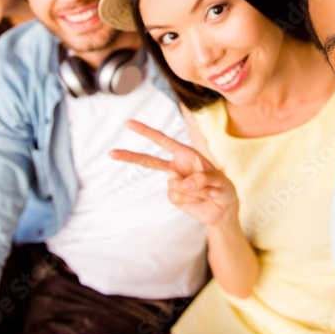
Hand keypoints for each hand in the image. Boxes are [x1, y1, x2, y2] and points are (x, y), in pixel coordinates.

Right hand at [110, 120, 238, 225]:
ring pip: (175, 186)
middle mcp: (176, 166)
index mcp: (186, 153)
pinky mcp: (174, 197)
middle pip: (149, 161)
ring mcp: (174, 182)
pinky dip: (191, 199)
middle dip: (130, 156)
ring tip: (209, 191)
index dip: (146, 132)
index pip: (163, 140)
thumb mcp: (219, 180)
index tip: (128, 124)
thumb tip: (182, 183)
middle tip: (111, 153)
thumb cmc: (223, 188)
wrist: (223, 209)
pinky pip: (177, 197)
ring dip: (196, 190)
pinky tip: (201, 199)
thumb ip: (202, 179)